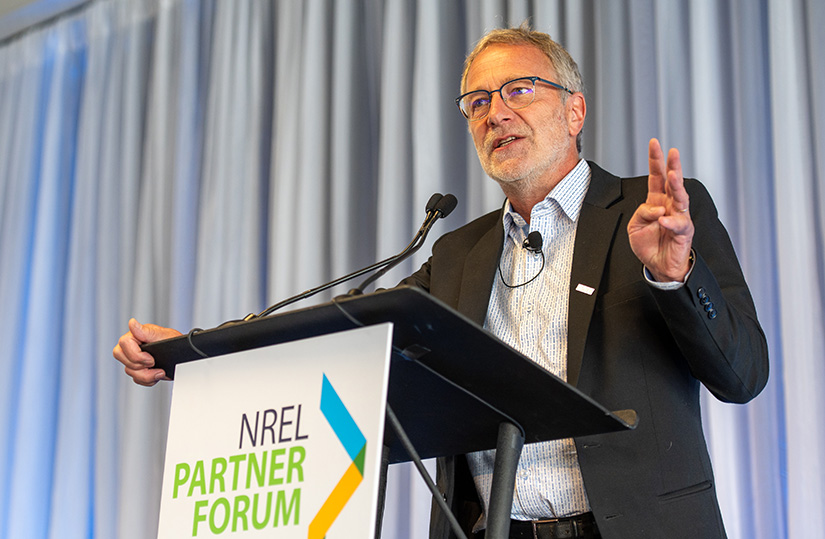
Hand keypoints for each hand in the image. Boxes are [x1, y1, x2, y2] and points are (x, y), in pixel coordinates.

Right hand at [113, 318, 180, 385]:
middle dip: (140, 365)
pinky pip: (136, 379)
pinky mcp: (137, 369)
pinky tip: (157, 374)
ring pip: (129, 371)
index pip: (123, 343)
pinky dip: (148, 380)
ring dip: (147, 375)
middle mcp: (130, 346)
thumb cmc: (172, 341)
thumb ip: (146, 331)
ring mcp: (132, 358)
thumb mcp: (162, 335)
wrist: (180, 355)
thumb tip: (132, 323)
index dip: (136, 354)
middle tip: (154, 364)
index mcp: (135, 335)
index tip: (151, 359)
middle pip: (121, 358)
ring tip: (160, 371)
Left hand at [627, 138, 694, 281]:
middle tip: (673, 152)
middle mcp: (670, 205)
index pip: (656, 177)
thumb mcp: (635, 227)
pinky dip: (671, 221)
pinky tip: (664, 219)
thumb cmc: (649, 244)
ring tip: (674, 175)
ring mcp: (678, 217)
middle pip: (672, 182)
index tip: (654, 143)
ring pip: (680, 198)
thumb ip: (641, 213)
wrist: (659, 265)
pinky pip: (678, 224)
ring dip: (677, 186)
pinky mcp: (683, 231)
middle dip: (673, 166)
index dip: (655, 160)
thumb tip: (655, 209)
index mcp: (656, 201)